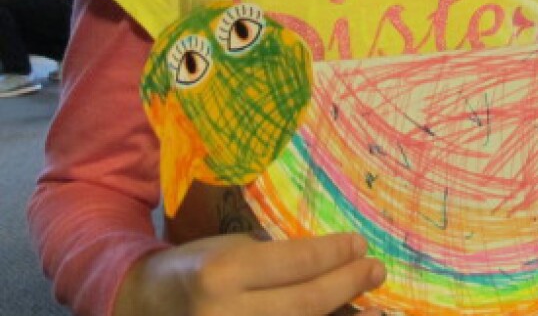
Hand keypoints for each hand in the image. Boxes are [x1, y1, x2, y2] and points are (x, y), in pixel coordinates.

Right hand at [114, 232, 385, 315]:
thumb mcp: (232, 248)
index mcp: (224, 272)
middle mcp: (226, 313)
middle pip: (306, 304)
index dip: (335, 254)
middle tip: (375, 270)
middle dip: (346, 285)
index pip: (296, 262)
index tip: (360, 244)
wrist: (146, 307)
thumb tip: (335, 260)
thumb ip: (277, 260)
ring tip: (361, 296)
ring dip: (337, 312)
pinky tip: (332, 314)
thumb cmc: (196, 266)